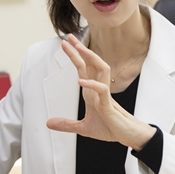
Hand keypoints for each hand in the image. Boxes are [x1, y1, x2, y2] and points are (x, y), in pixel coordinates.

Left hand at [46, 34, 154, 150]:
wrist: (126, 136)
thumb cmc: (110, 129)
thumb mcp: (83, 128)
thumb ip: (67, 125)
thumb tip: (48, 123)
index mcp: (91, 91)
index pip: (83, 68)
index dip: (74, 55)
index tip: (64, 44)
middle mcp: (98, 89)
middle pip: (91, 63)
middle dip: (80, 49)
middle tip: (69, 37)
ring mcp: (104, 95)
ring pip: (101, 69)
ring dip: (90, 58)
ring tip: (79, 48)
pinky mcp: (109, 105)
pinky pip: (102, 90)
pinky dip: (91, 84)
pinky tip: (80, 81)